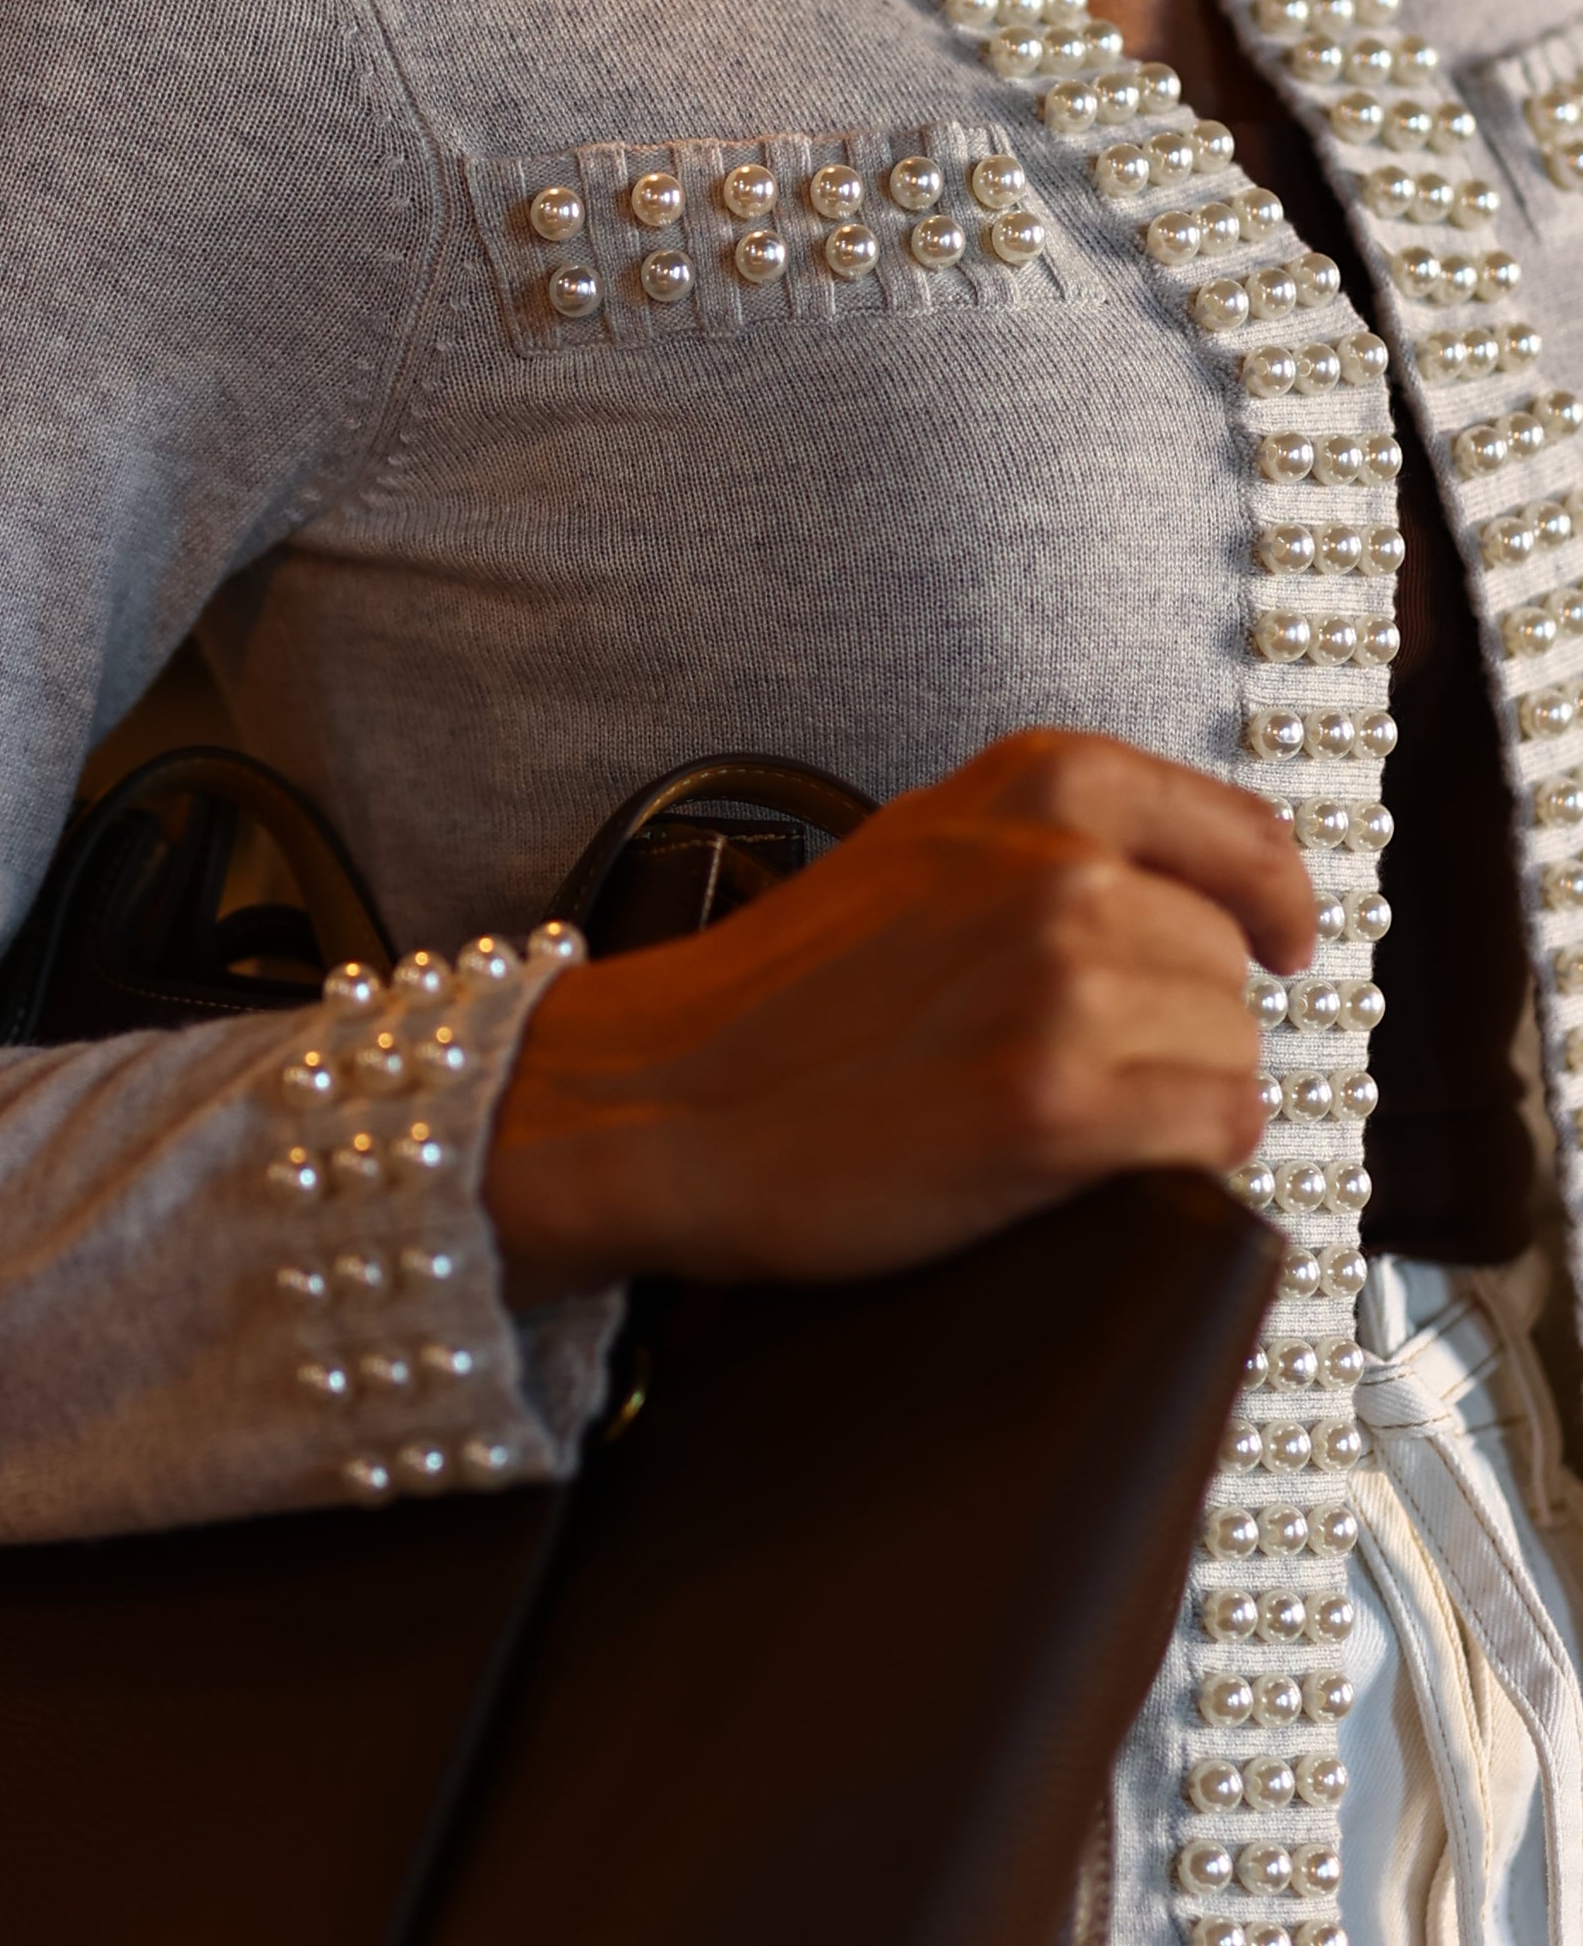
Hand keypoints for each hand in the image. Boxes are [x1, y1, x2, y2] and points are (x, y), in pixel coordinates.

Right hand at [486, 729, 1317, 1303]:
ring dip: (1180, 1092)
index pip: (1246, 836)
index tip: (1281, 945)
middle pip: (1232, 963)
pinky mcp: (1053, 1105)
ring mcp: (1061, 985)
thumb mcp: (928, 844)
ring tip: (1074, 1110)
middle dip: (1188, 1021)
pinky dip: (1183, 1157)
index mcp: (1040, 784)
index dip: (1275, 903)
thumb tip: (1202, 898)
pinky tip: (1101, 1160)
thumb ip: (1056, 842)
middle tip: (1094, 1063)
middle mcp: (1062, 867)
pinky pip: (1216, 1131)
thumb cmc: (786, 991)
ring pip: (1233, 1051)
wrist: (665, 1097)